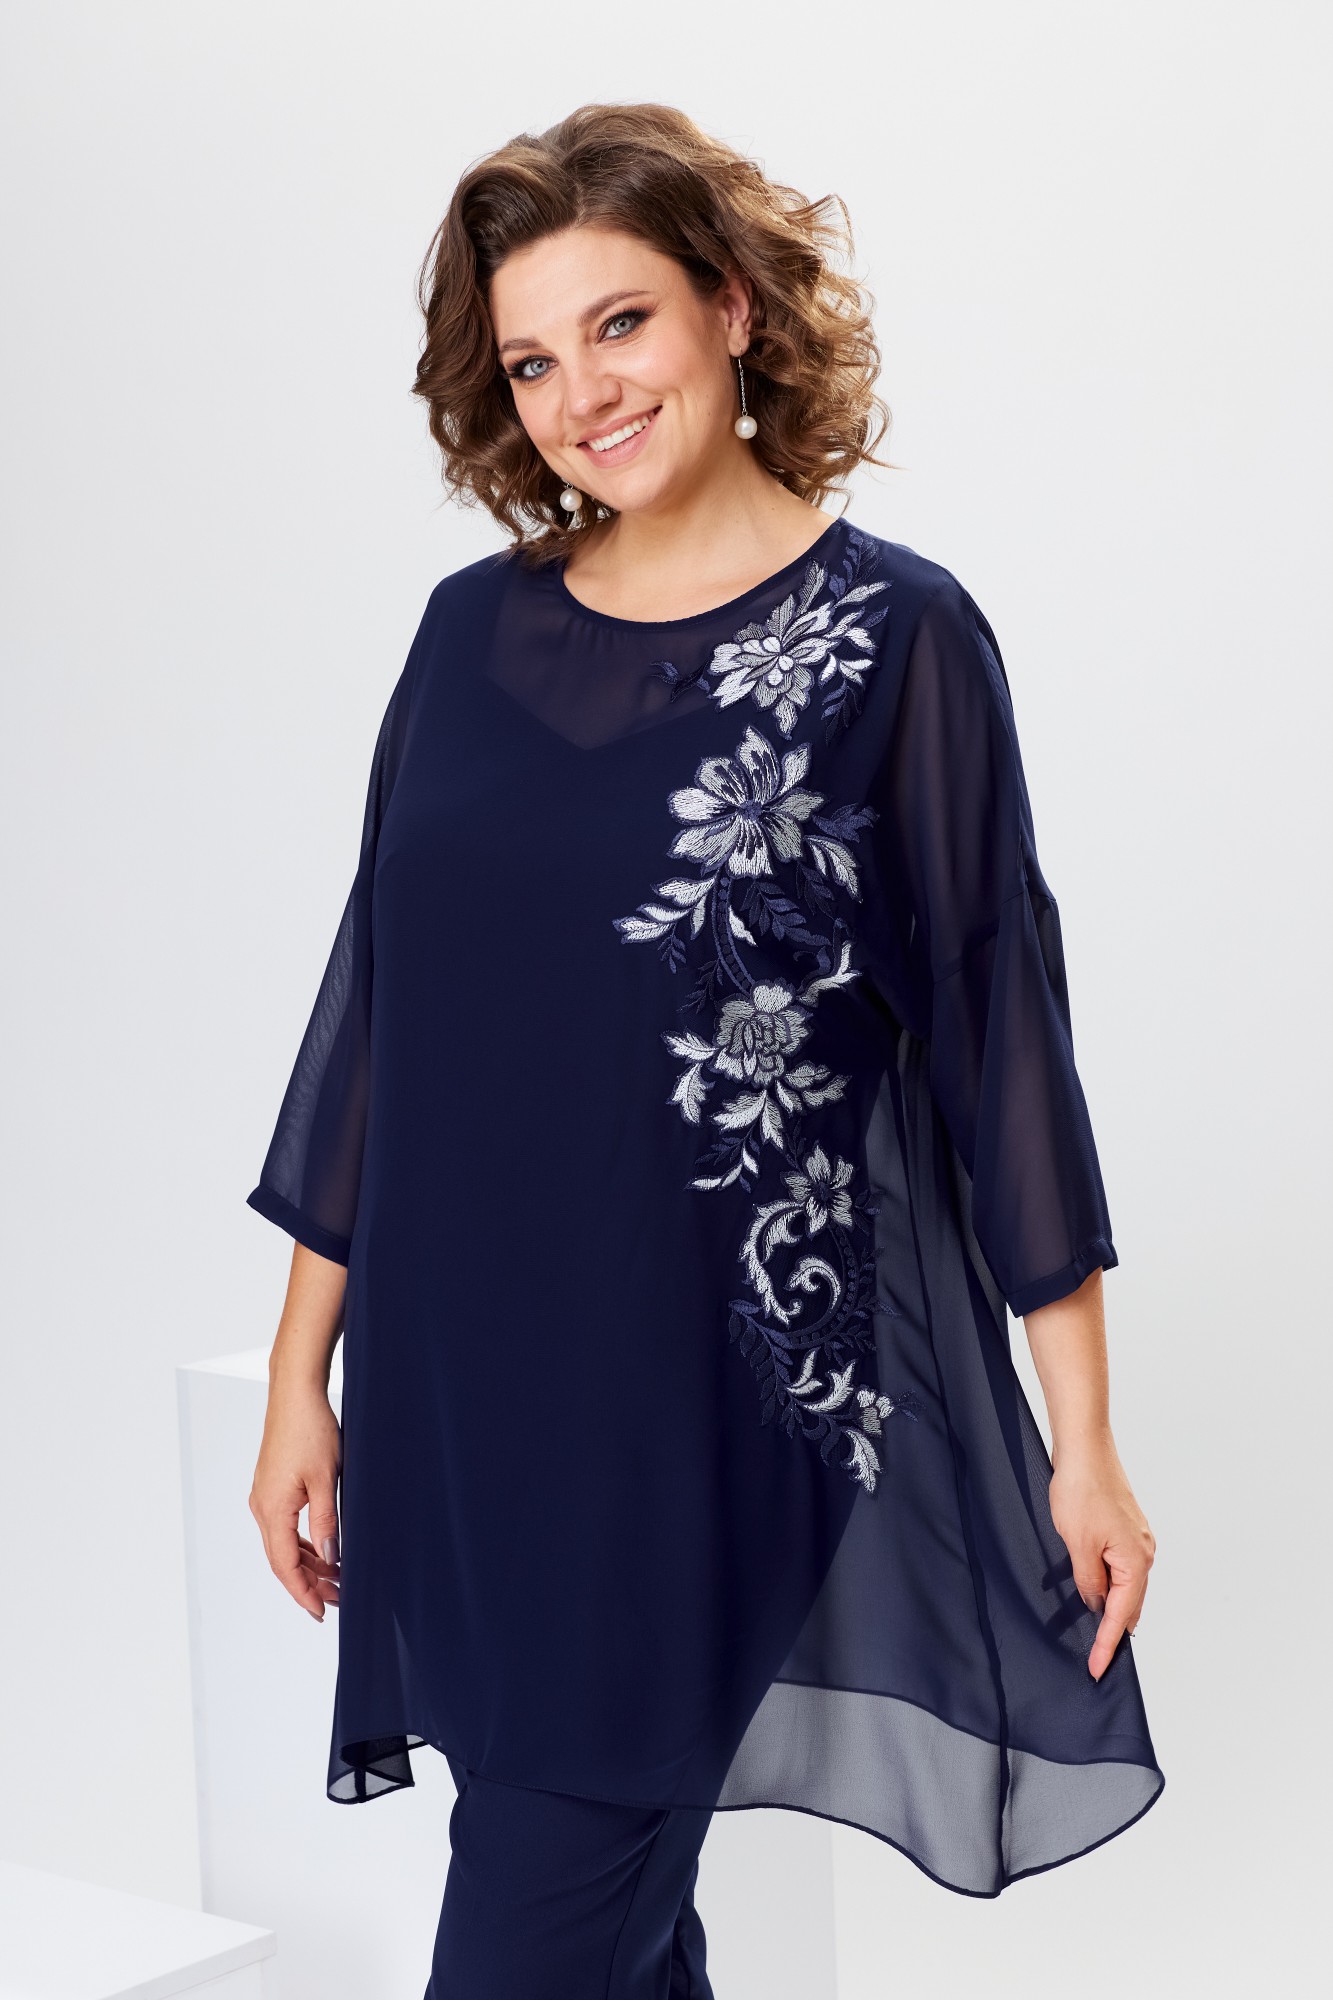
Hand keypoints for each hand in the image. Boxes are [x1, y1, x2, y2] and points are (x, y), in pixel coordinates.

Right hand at [249, 1375, 342, 1620]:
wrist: (295, 1394)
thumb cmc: (311, 1429)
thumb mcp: (326, 1479)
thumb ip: (327, 1521)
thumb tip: (331, 1559)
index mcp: (273, 1509)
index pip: (286, 1565)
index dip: (303, 1592)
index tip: (321, 1612)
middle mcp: (262, 1507)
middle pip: (282, 1560)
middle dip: (308, 1584)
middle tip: (336, 1600)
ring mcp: (264, 1497)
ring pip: (283, 1545)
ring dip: (307, 1564)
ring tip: (335, 1579)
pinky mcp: (271, 1487)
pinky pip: (284, 1527)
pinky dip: (303, 1543)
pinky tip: (322, 1550)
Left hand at [1049, 1431, 1155, 1679]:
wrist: (1084, 1448)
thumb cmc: (1082, 1490)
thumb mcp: (1078, 1546)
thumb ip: (1089, 1582)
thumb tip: (1097, 1603)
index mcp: (1135, 1562)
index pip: (1121, 1616)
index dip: (1106, 1644)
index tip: (1097, 1669)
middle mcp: (1143, 1552)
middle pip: (1130, 1604)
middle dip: (1111, 1631)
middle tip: (1096, 1660)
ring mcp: (1136, 1539)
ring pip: (1124, 1584)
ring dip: (1108, 1606)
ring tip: (1092, 1632)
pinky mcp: (1124, 1527)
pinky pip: (1117, 1566)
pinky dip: (1105, 1582)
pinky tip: (1092, 1589)